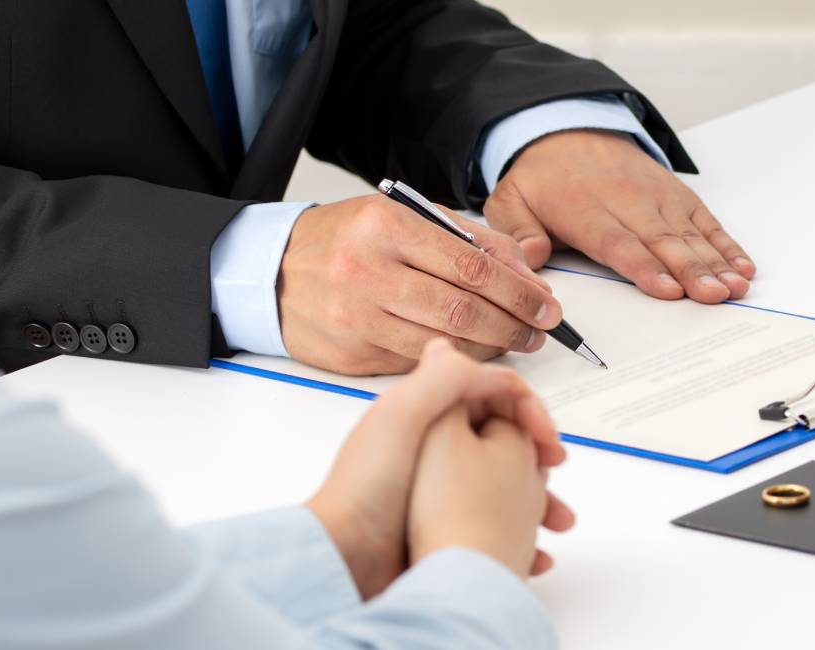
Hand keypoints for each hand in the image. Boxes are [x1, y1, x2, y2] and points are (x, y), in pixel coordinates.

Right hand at [279, 194, 561, 374]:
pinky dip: (450, 361)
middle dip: (513, 325)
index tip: (547, 306)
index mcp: (386, 226)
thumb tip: (531, 266)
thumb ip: (471, 238)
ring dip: (488, 348)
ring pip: (443, 343)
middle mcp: (368, 270)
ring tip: (511, 342)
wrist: (267, 272)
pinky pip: (416, 363)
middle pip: (463, 309)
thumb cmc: (345, 241)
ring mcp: (356, 317)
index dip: (520, 292)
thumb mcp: (404, 217)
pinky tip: (468, 351)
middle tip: (538, 331)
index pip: (472, 266)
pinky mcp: (351, 354)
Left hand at [306, 339, 566, 598]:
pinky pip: (496, 525)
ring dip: (538, 500)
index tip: (546, 440)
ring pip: (507, 483)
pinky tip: (533, 551)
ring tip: (555, 522)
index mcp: (426, 411)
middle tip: (553, 474)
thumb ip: (446, 378)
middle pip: (505, 436)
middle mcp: (436, 445)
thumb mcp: (403, 415)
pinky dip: (520, 535)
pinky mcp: (444, 525)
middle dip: (538, 455)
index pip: (492, 394)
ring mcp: (440, 487)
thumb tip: (492, 371)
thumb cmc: (366, 489)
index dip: (527, 409)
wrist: (344, 560)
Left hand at [484, 130, 755, 302]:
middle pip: (662, 240)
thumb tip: (530, 258)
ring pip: (689, 232)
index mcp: (584, 209)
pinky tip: (742, 265)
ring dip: (715, 261)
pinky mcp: (676, 195)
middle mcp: (627, 201)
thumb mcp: (510, 200)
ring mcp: (656, 197)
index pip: (618, 242)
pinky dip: (726, 244)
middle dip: (691, 269)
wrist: (565, 130)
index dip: (644, 267)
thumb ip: (518, 232)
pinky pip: (705, 221)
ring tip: (735, 287)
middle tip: (712, 295)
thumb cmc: (541, 179)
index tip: (668, 289)